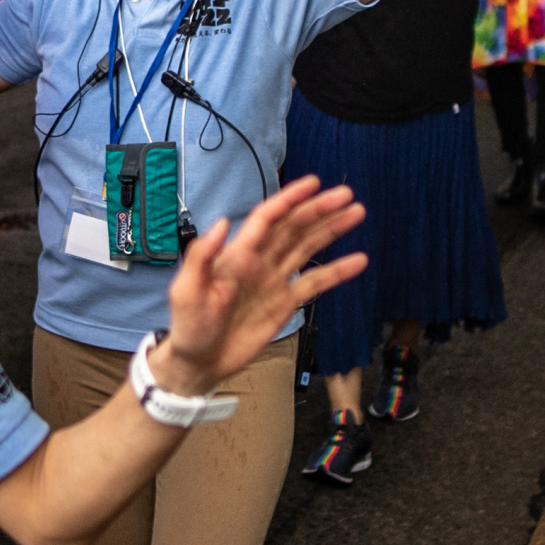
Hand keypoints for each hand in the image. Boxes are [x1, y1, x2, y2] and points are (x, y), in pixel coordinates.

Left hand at [149, 177, 366, 394]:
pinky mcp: (284, 303)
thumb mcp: (186, 290)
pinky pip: (315, 283)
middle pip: (293, 228)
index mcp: (236, 254)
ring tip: (356, 213)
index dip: (289, 199)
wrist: (200, 361)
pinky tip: (358, 261)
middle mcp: (259, 261)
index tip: (313, 183)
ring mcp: (273, 281)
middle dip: (319, 210)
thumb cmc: (188, 325)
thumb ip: (202, 256)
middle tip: (346, 195)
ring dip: (331, 230)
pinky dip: (337, 271)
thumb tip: (221, 223)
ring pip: (307, 247)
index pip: (267, 219)